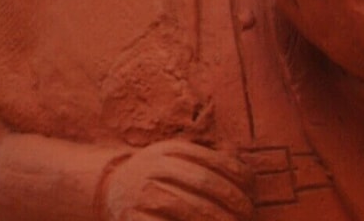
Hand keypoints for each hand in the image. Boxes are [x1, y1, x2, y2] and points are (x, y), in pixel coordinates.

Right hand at [102, 140, 251, 220]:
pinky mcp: (135, 218)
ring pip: (189, 208)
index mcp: (170, 150)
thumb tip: (248, 177)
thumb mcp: (176, 157)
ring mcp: (144, 194)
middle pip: (205, 184)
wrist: (111, 188)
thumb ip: (207, 161)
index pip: (214, 161)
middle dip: (234, 202)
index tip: (252, 193)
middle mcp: (155, 168)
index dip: (240, 178)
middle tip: (249, 216)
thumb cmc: (157, 175)